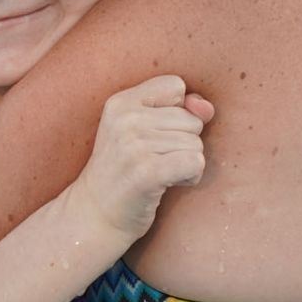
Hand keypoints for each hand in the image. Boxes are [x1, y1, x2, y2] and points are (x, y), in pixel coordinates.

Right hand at [70, 75, 215, 238]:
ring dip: (186, 163)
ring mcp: (134, 145)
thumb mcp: (142, 131)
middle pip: (191, 119)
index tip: (156, 134)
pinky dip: (191, 177)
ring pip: (196, 143)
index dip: (177, 112)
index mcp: (120, 102)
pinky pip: (195, 162)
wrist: (94, 214)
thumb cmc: (125, 171)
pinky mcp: (147, 172)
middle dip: (184, 143)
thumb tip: (207, 108)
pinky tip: (170, 184)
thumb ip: (180, 109)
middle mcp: (125, 119)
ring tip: (160, 174)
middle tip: (155, 160)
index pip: (176, 86)